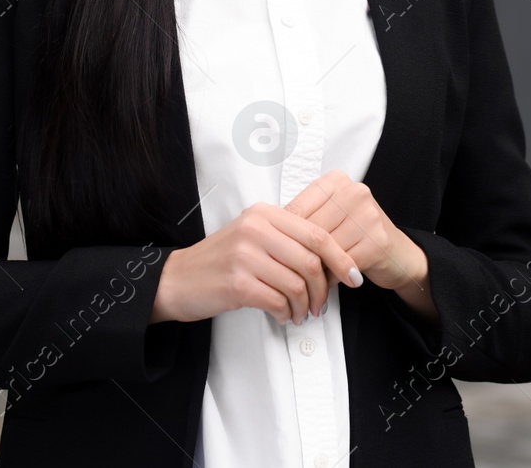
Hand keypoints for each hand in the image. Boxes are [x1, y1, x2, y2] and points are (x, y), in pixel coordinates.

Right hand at [149, 202, 362, 325]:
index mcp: (263, 214)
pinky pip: (278, 301)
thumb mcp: (251, 236)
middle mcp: (255, 229)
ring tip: (300, 314)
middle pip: (311, 260)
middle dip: (324, 288)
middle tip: (322, 306)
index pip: (316, 233)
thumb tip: (330, 258)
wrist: (176, 280)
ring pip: (297, 284)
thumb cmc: (219, 262)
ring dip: (304, 306)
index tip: (354, 276)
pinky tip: (282, 317)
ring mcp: (245, 255)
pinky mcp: (237, 283)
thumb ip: (285, 238)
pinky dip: (286, 313)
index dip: (340, 257)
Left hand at [285, 169, 436, 322]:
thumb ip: (305, 218)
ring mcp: (368, 216)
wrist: (400, 255)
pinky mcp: (377, 242)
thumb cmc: (357, 236)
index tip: (275, 255)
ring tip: (306, 283)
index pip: (295, 210)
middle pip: (309, 231)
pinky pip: (339, 265)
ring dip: (312, 271)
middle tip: (285, 275)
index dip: (283, 237)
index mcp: (336, 181)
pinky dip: (330, 279)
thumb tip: (267, 233)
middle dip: (297, 257)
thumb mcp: (330, 217)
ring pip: (323, 250)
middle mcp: (354, 192)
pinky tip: (327, 285)